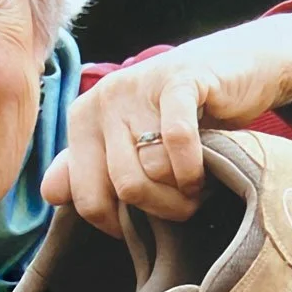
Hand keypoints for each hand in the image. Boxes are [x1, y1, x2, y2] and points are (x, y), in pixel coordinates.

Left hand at [41, 10, 291, 234]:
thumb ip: (88, 168)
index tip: (142, 224)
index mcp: (82, 118)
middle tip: (182, 206)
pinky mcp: (179, 79)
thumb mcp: (132, 143)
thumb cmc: (183, 116)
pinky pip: (176, 140)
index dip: (117, 224)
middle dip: (159, 209)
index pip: (84, 197)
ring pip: (152, 170)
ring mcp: (140, 86)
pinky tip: (203, 173)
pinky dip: (193, 169)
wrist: (242, 67)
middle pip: (123, 188)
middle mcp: (103, 99)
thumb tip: (49, 193)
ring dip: (182, 193)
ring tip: (196, 188)